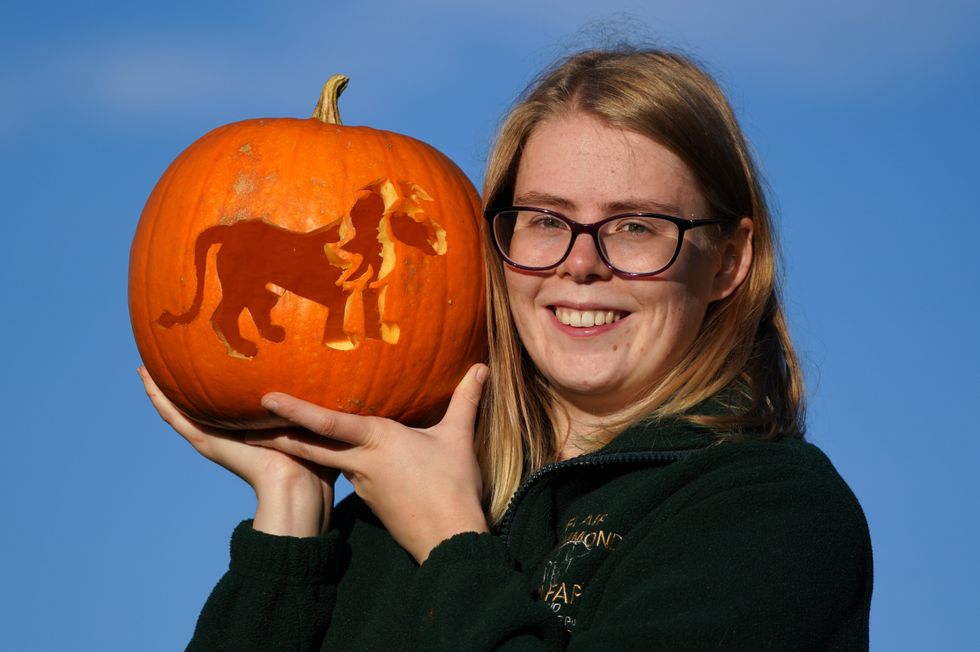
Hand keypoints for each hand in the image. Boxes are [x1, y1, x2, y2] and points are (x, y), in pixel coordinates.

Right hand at [138, 366, 336, 536]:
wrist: (299, 485)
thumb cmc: (314, 460)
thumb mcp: (309, 420)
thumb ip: (311, 402)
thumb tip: (334, 375)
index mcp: (249, 427)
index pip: (226, 401)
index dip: (213, 382)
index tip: (204, 357)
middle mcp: (226, 432)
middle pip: (196, 404)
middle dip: (181, 383)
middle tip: (161, 356)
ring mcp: (213, 437)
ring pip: (179, 409)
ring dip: (161, 388)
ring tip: (145, 365)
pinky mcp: (207, 442)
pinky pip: (177, 418)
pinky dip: (160, 399)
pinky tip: (146, 379)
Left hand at [247, 363, 489, 562]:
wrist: (449, 540)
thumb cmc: (453, 487)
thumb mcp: (459, 439)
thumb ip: (465, 400)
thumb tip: (482, 367)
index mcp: (378, 441)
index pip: (327, 423)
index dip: (295, 409)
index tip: (265, 399)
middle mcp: (362, 462)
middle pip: (310, 445)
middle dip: (276, 434)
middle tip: (245, 421)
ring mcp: (362, 483)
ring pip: (326, 458)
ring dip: (301, 445)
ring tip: (279, 428)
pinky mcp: (369, 500)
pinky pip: (345, 472)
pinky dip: (330, 461)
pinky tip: (333, 455)